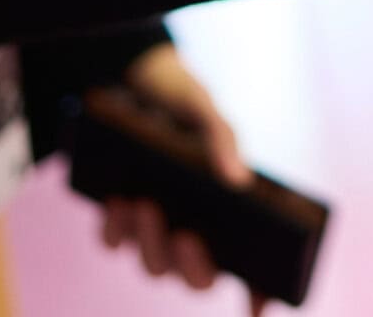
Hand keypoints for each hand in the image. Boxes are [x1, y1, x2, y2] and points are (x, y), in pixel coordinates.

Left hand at [98, 45, 266, 310]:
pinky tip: (118, 201)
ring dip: (149, 243)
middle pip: (197, 278)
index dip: (258, 293)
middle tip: (186, 236)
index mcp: (227, 213)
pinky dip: (115, 229)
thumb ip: (223, 139)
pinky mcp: (120, 219)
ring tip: (146, 204)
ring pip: (154, 266)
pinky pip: (114, 243)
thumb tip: (237, 180)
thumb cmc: (182, 100)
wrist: (133, 78)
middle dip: (192, 265)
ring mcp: (155, 229)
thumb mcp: (203, 109)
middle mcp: (194, 229)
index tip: (258, 308)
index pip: (250, 268)